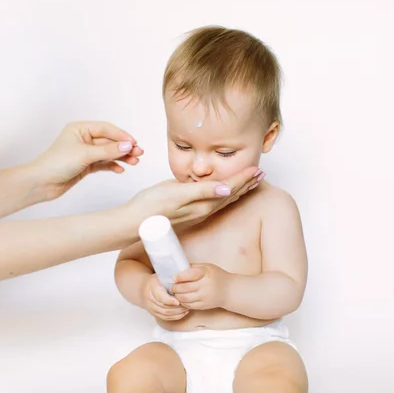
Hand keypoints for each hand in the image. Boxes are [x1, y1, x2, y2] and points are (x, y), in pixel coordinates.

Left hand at [30, 121, 143, 199]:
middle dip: (124, 147)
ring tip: (134, 162)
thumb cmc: (56, 163)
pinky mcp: (85, 165)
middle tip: (139, 153)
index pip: (106, 129)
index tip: (134, 143)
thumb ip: (108, 150)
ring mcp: (84, 152)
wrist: (41, 183)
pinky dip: (112, 166)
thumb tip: (128, 146)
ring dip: (121, 157)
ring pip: (108, 153)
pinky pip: (103, 163)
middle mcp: (83, 139)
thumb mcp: (85, 154)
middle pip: (109, 141)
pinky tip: (120, 169)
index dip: (121, 135)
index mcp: (79, 129)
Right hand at [128, 166, 264, 228]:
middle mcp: (203, 210)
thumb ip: (202, 191)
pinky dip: (224, 195)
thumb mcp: (176, 194)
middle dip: (246, 184)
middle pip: (231, 195)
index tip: (258, 169)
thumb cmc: (150, 206)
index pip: (230, 188)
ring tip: (249, 182)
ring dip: (237, 190)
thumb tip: (227, 189)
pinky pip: (214, 203)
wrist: (133, 223)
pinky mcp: (189, 213)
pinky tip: (222, 193)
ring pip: (224, 200)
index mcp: (203, 203)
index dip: (244, 178)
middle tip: (260, 174)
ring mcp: (196, 213)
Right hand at [142, 274, 189, 320]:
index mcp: (152, 287)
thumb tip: (184, 279)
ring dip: (177, 313)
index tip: (179, 301)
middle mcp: (149, 299)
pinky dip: (175, 317)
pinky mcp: (154, 314)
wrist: (143, 288)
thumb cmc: (156, 281)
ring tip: (187, 308)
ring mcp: (151, 308)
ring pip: (165, 314)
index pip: (161, 297)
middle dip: (177, 308)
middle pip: (164, 307)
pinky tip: (183, 313)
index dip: (170, 301)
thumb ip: (170, 278)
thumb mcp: (161, 276)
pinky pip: (165, 318)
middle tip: (187, 304)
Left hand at [171, 263, 230, 309]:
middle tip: (171, 286)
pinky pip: (189, 305)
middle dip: (175, 287)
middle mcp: (206, 286)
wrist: (229, 290)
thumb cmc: (216, 276)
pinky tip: (182, 298)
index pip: (190, 275)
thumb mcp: (207, 267)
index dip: (179, 277)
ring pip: (185, 298)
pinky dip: (183, 302)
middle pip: (185, 288)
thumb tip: (177, 268)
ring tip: (175, 292)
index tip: (173, 277)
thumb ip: (193, 267)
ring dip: (177, 296)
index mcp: (206, 273)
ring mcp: (205, 297)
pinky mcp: (204, 305)